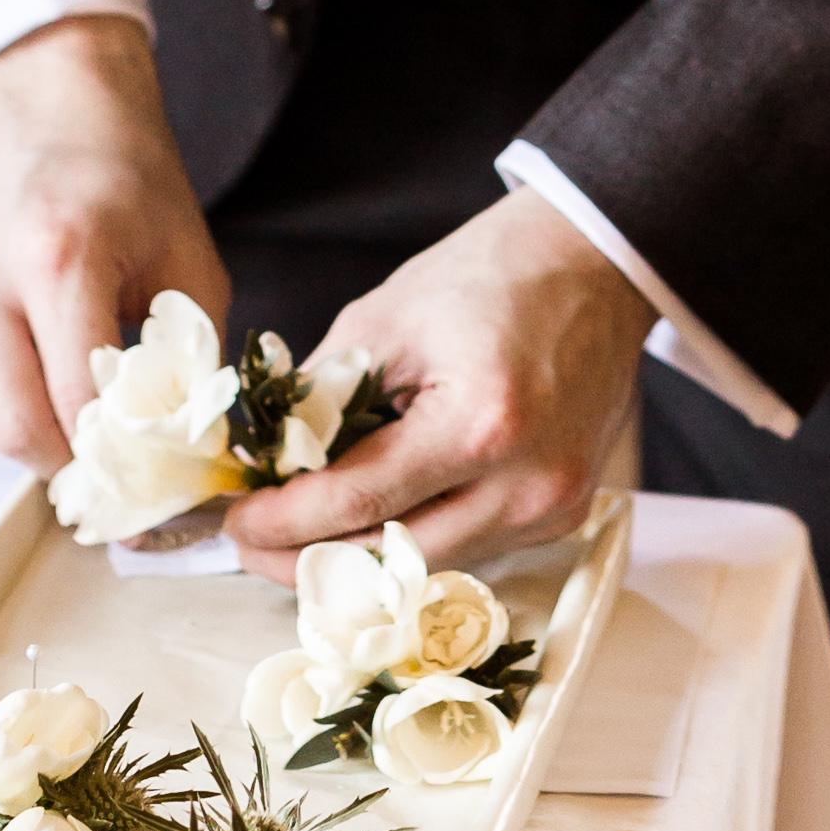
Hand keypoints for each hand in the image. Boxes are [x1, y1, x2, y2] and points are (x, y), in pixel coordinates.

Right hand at [0, 16, 225, 470]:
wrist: (49, 97)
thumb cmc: (129, 174)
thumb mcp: (186, 258)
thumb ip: (190, 360)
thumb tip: (193, 449)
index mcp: (58, 259)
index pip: (79, 404)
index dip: (122, 460)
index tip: (156, 488)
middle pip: (16, 430)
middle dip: (75, 466)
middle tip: (122, 474)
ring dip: (42, 435)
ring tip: (92, 418)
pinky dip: (15, 394)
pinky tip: (51, 361)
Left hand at [224, 189, 651, 572]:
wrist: (594, 264)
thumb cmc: (492, 274)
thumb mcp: (385, 319)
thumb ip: (322, 398)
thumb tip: (268, 462)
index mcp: (481, 424)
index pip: (360, 501)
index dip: (286, 521)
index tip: (236, 521)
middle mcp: (527, 484)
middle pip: (395, 559)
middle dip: (312, 560)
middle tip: (256, 542)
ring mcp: (553, 507)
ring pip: (432, 566)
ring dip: (362, 557)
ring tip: (303, 532)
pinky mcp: (564, 512)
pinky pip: (472, 550)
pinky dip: (416, 540)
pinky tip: (375, 517)